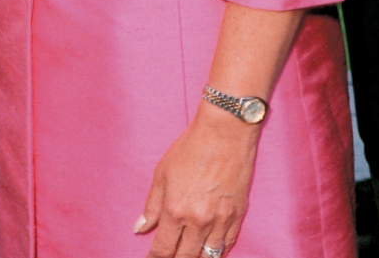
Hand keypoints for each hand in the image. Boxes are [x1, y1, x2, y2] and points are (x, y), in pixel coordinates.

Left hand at [134, 106, 260, 257]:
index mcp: (175, 210)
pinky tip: (210, 252)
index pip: (163, 248)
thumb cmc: (191, 148)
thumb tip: (140, 228)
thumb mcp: (162, 173)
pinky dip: (218, 252)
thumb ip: (152, 205)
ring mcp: (220, 220)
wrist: (225, 133)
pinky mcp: (238, 216)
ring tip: (188, 256)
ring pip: (208, 256)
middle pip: (185, 257)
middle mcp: (198, 220)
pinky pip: (227, 244)